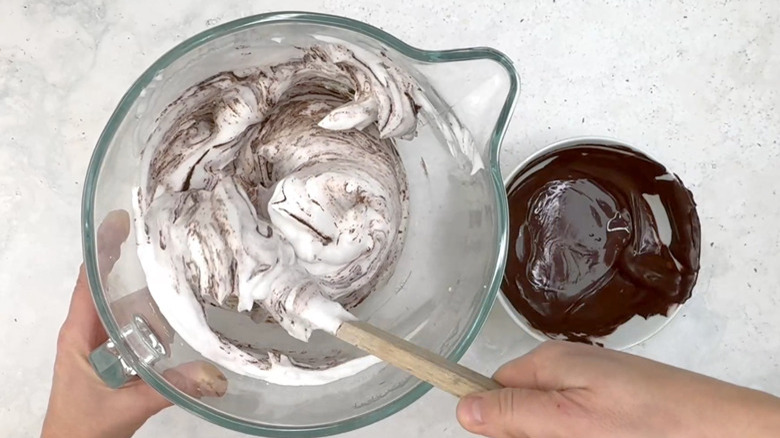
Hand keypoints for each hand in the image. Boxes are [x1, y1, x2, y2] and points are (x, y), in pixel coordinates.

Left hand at [42, 211, 226, 437]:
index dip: (102, 249)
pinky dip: (155, 326)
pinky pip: (135, 334)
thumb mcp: (126, 406)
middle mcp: (89, 333)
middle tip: (172, 248)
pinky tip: (178, 326)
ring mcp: (101, 348)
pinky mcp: (114, 363)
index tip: (121, 220)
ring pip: (127, 313)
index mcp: (79, 334)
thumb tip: (215, 375)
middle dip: (138, 269)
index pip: (88, 281)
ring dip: (151, 303)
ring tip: (184, 285)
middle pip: (113, 290)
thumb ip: (170, 389)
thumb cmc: (82, 428)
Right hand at [457, 341, 779, 437]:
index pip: (494, 389)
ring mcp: (593, 384)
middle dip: (533, 435)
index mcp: (549, 362)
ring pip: (552, 422)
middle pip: (523, 408)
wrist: (723, 430)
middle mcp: (567, 367)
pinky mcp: (614, 403)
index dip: (499, 422)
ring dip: (559, 437)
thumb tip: (462, 406)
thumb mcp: (570, 423)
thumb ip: (516, 413)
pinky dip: (582, 436)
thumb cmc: (647, 424)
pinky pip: (579, 423)